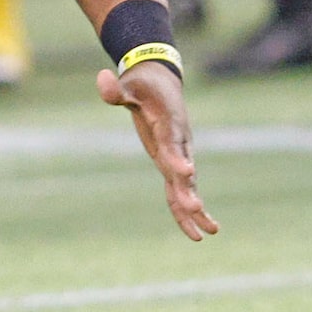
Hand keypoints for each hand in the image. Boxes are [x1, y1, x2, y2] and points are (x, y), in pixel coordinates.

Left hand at [97, 58, 215, 240]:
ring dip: (194, 207)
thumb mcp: (128, 86)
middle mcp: (178, 142)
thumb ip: (116, 89)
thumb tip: (101, 78)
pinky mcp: (173, 163)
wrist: (161, 83)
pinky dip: (186, 210)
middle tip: (196, 207)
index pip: (172, 142)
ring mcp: (178, 154)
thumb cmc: (143, 86)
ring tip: (209, 231)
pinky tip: (198, 233)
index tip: (187, 172)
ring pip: (186, 184)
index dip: (178, 157)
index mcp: (169, 123)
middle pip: (183, 168)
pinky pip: (180, 189)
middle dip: (188, 189)